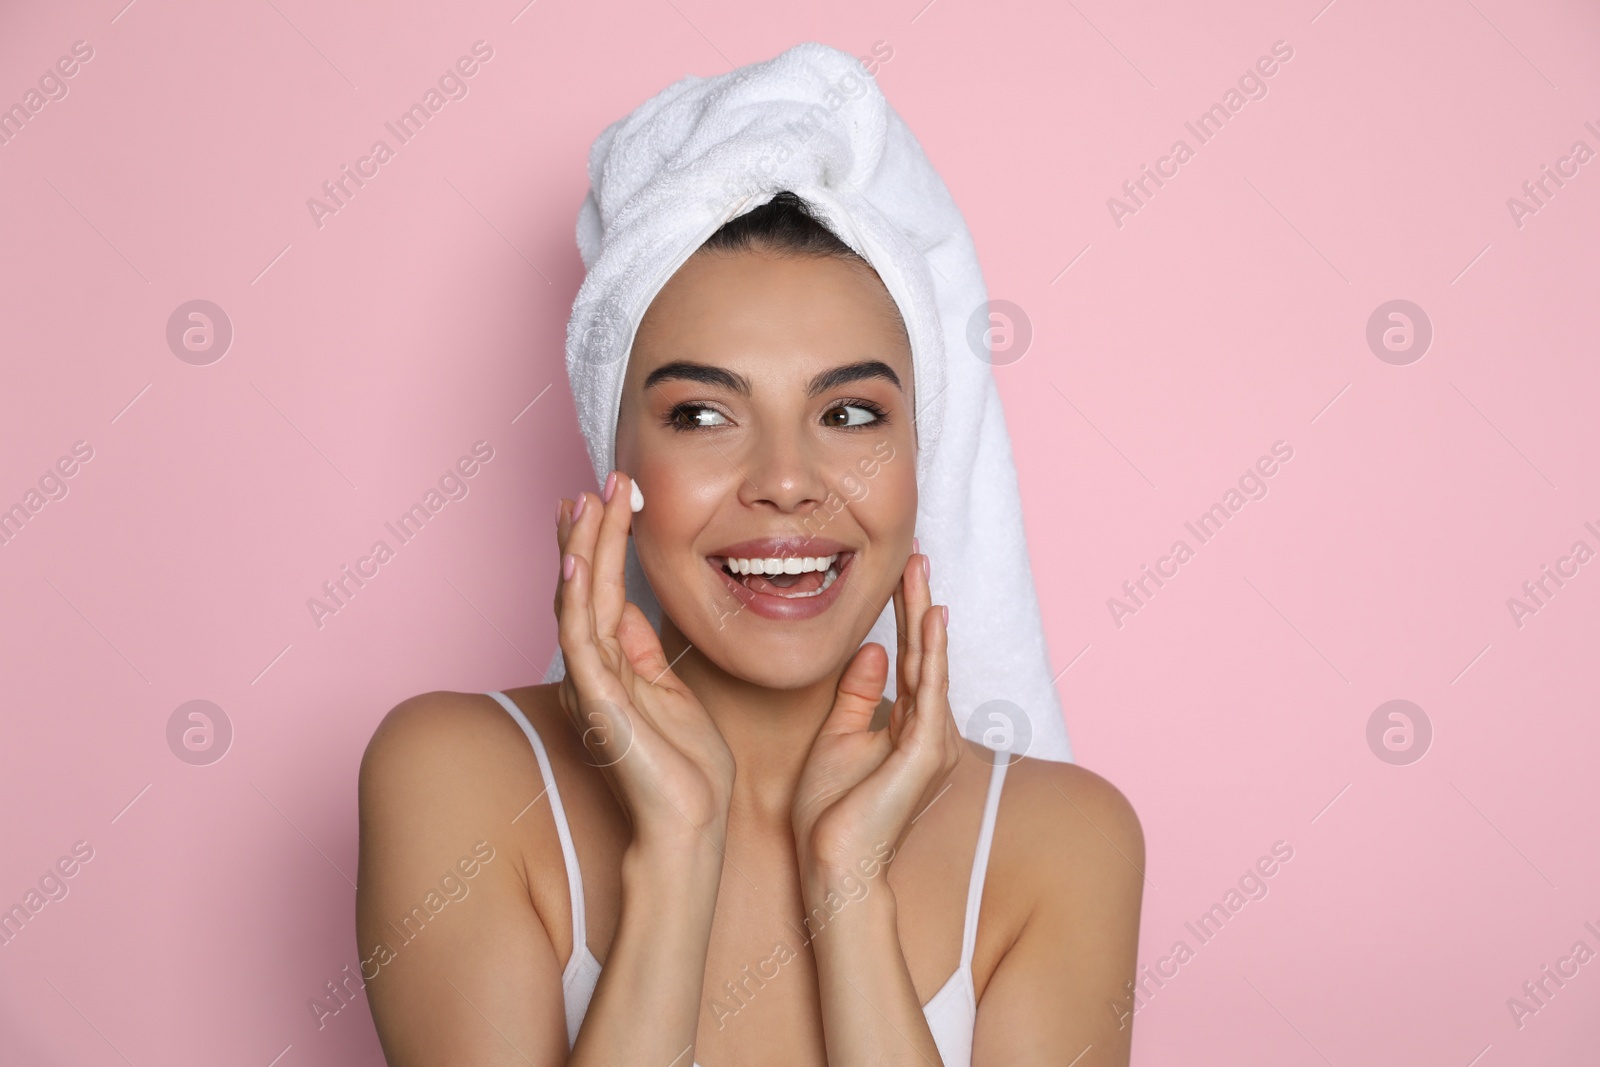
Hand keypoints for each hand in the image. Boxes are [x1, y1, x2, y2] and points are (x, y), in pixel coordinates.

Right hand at [555, 471, 734, 849]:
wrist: (690, 823)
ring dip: (582, 551)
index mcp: (611, 665)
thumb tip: (627, 609)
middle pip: (584, 587)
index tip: (605, 497)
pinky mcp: (599, 704)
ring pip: (578, 604)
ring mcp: (591, 685)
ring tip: (586, 502)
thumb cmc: (685, 768)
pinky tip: (578, 564)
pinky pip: (581, 645)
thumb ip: (643, 651)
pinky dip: (576, 602)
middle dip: (589, 532)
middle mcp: (593, 670)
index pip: (601, 590)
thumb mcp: (668, 691)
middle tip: (598, 482)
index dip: (600, 543)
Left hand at [790, 549, 962, 881]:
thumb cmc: (830, 813)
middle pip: (923, 655)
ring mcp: (932, 742)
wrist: (832, 864)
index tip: (898, 576)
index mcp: (909, 730)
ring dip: (924, 616)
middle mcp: (930, 732)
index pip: (906, 661)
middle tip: (915, 557)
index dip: (903, 618)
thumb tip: (872, 650)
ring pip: (930, 665)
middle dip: (918, 605)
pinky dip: (929, 653)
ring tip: (920, 572)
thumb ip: (857, 696)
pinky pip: (929, 692)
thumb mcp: (837, 738)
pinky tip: (929, 620)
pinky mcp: (926, 753)